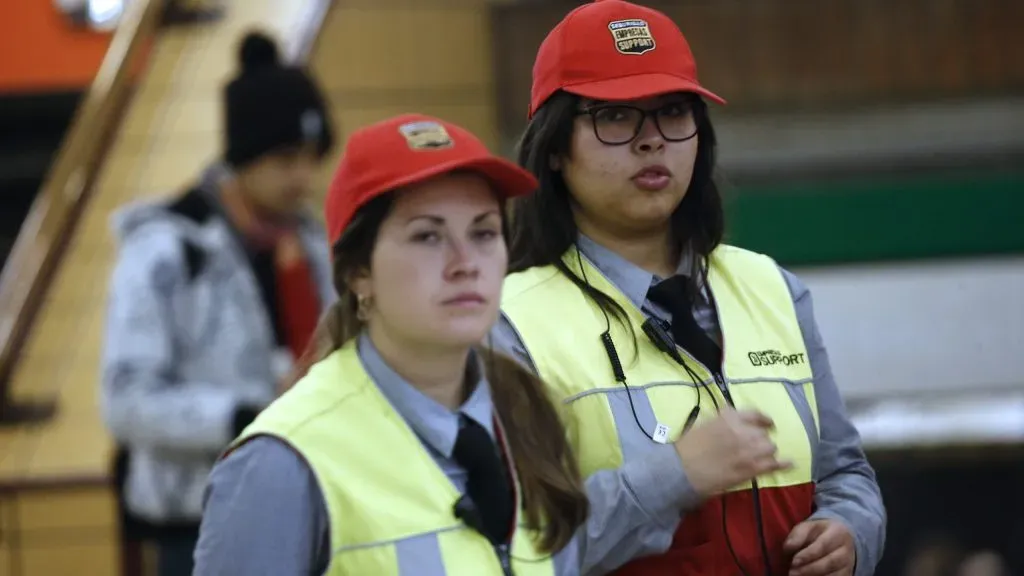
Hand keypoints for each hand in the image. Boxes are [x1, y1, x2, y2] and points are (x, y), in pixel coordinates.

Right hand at [673, 408, 793, 497]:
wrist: (682, 469)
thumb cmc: (687, 447)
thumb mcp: (704, 424)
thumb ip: (722, 421)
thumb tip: (734, 423)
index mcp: (729, 417)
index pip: (755, 415)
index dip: (764, 420)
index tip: (768, 424)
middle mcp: (743, 431)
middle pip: (763, 434)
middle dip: (760, 440)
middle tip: (754, 447)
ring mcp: (749, 450)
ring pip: (770, 448)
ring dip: (767, 451)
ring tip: (761, 457)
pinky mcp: (751, 469)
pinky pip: (773, 464)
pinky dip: (783, 464)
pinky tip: (790, 463)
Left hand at [784, 519, 855, 575]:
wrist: (839, 539)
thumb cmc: (818, 533)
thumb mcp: (808, 527)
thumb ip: (798, 535)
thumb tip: (788, 547)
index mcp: (838, 532)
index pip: (823, 545)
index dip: (808, 554)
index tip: (794, 561)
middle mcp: (846, 549)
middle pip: (830, 562)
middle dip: (809, 569)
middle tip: (792, 572)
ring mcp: (848, 564)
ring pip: (834, 574)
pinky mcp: (847, 574)